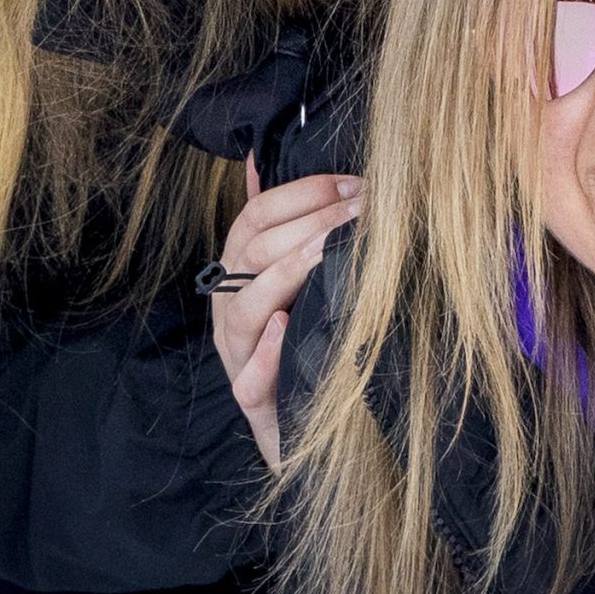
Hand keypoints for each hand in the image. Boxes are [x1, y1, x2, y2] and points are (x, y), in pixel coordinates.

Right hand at [209, 158, 360, 466]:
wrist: (313, 437)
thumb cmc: (309, 347)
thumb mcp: (302, 282)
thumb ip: (284, 223)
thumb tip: (260, 156)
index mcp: (240, 275)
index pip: (256, 216)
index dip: (304, 193)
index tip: (357, 185)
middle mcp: (231, 311)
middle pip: (252, 253)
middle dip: (309, 224)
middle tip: (363, 211)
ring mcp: (237, 359)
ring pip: (243, 309)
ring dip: (285, 275)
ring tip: (326, 253)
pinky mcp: (255, 406)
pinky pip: (249, 380)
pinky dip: (266, 353)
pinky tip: (288, 328)